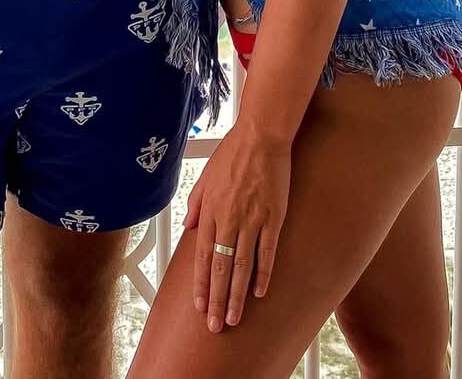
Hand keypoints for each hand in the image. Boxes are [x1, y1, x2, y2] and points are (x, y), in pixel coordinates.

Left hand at [183, 120, 290, 330]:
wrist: (260, 136)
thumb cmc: (233, 153)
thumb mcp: (205, 176)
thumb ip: (195, 203)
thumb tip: (188, 226)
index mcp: (210, 211)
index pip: (203, 257)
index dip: (201, 284)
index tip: (200, 306)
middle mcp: (228, 219)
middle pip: (220, 268)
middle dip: (216, 300)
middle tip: (215, 325)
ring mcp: (251, 220)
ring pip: (241, 266)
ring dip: (236, 295)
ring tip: (234, 317)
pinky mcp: (273, 217)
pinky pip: (267, 252)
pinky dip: (263, 274)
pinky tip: (259, 292)